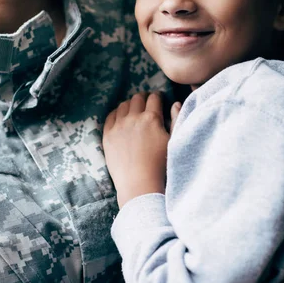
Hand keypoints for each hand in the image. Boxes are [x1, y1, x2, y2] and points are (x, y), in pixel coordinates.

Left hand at [103, 92, 180, 207]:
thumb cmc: (162, 166)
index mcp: (152, 118)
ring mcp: (118, 127)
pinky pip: (110, 117)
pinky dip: (116, 113)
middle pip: (138, 98)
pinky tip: (121, 117)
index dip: (158, 96)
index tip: (159, 99)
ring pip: (123, 105)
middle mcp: (134, 118)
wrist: (140, 185)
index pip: (154, 98)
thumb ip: (176, 119)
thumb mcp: (174, 141)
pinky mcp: (108, 136)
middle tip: (147, 102)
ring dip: (130, 105)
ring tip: (134, 110)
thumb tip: (174, 103)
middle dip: (144, 98)